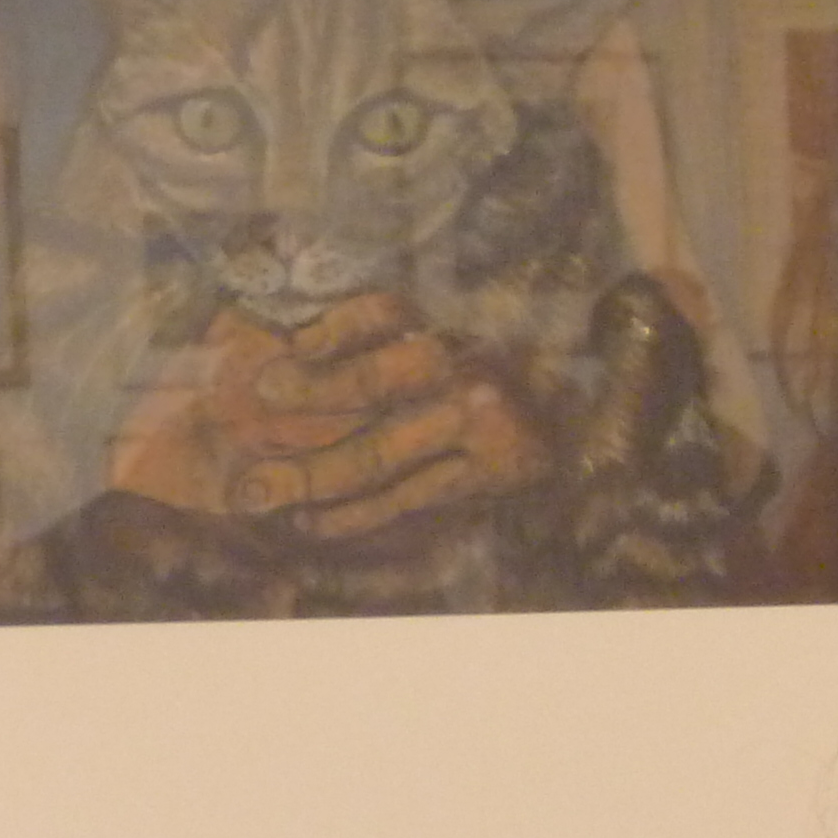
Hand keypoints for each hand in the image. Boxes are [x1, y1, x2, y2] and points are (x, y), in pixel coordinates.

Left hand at [106, 291, 551, 537]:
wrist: (580, 433)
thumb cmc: (491, 388)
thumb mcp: (446, 353)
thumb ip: (383, 354)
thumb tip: (286, 359)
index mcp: (446, 332)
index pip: (382, 315)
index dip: (330, 328)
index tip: (284, 349)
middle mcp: (461, 372)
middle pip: (375, 380)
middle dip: (310, 395)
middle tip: (257, 404)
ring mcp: (477, 428)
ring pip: (378, 455)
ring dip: (311, 475)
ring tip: (256, 493)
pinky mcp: (486, 477)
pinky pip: (405, 500)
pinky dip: (352, 516)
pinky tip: (309, 522)